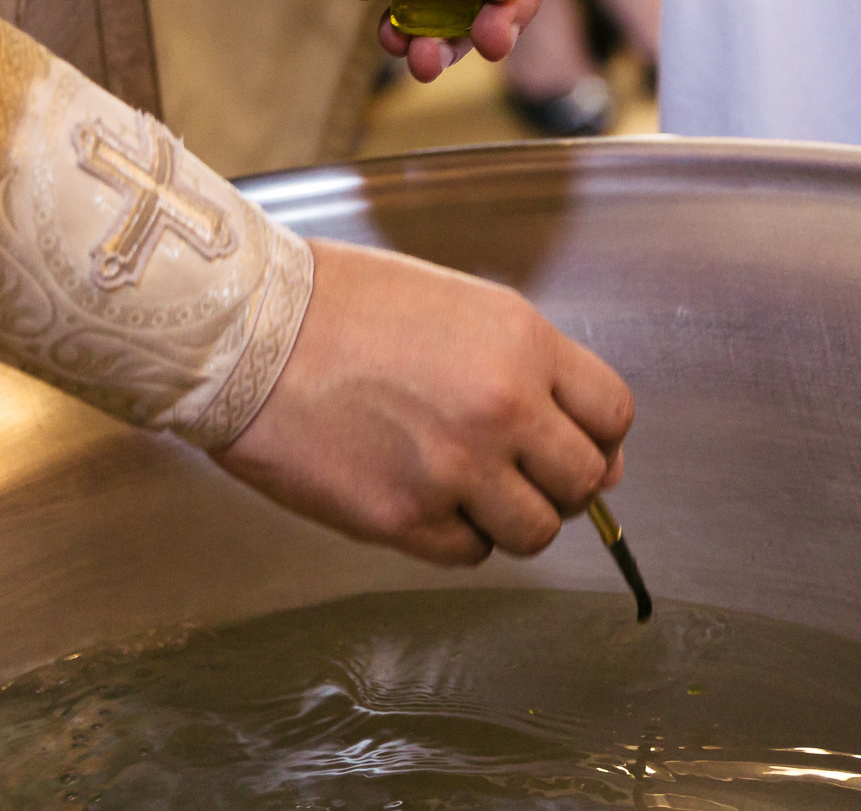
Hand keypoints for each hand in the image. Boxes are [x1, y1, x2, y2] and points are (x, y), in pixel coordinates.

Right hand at [214, 239, 634, 564]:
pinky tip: (417, 496)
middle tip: (512, 469)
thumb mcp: (455, 306)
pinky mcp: (406, 518)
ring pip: (535, 532)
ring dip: (508, 517)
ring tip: (461, 485)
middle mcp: (503, 408)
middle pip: (585, 483)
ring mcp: (456, 469)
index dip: (596, 437)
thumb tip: (589, 449)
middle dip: (557, 484)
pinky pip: (468, 555)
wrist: (246, 332)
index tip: (570, 444)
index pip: (613, 414)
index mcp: (521, 343)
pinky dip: (453, 537)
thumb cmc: (339, 305)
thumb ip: (528, 367)